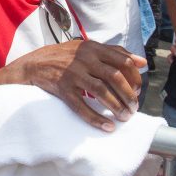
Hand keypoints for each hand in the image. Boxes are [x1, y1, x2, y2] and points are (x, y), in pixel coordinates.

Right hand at [19, 40, 144, 130]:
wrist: (32, 65)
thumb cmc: (63, 57)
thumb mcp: (87, 48)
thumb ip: (114, 53)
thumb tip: (142, 61)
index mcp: (92, 48)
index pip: (123, 62)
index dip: (135, 78)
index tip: (137, 90)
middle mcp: (83, 59)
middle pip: (115, 77)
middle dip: (128, 95)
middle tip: (133, 108)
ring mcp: (72, 74)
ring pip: (101, 92)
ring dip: (116, 107)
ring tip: (124, 116)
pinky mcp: (62, 88)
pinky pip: (81, 106)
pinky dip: (96, 118)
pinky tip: (106, 126)